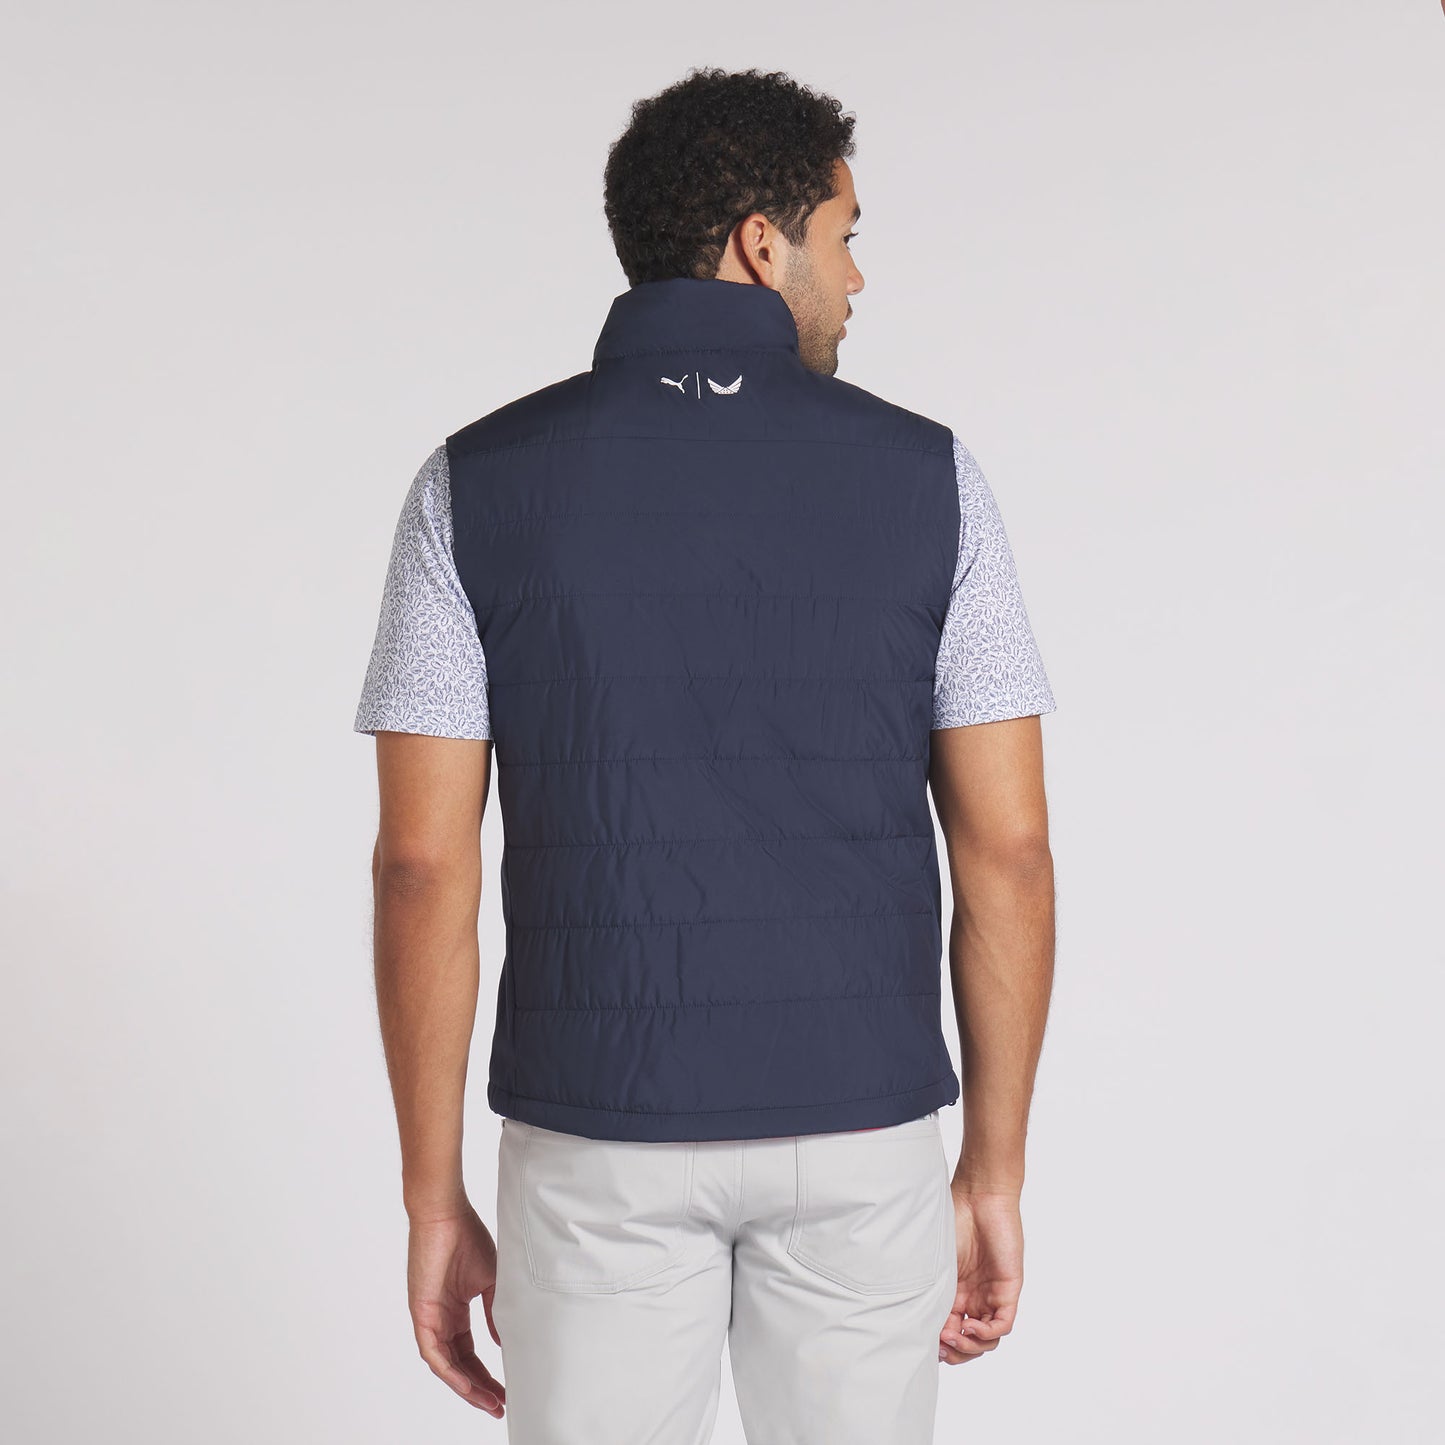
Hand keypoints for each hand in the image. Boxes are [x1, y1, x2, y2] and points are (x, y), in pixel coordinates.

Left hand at [407, 1202, 506, 1416]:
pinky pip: (433, 1353)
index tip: (506, 1389)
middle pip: (459, 1365)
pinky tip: (466, 1385)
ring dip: (466, 1386)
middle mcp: (441, 1318)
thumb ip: (495, 1312)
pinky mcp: (421, 1313)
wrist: (446, 1214)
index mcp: (456, 1309)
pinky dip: (449, 1371)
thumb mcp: (490, 1280)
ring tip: (488, 1402)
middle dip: (478, 1388)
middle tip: (499, 1405)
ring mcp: (429, 1317)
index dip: (486, 1373)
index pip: (470, 1352)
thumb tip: (504, 1342)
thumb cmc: (467, 1236)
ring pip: (445, 1365)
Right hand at [937, 1183, 1023, 1364]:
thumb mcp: (934, 1259)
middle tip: (942, 1348)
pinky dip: (986, 1333)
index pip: (950, 1329)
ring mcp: (991, 1294)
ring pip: (987, 1339)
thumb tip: (909, 1319)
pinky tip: (970, 1325)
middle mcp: (973, 1297)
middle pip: (969, 1342)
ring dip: (970, 1346)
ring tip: (954, 1335)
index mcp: (954, 1291)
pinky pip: (1003, 1324)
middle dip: (956, 1351)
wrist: (979, 1196)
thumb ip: (927, 1287)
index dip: (940, 1343)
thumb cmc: (953, 1218)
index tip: (927, 1344)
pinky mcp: (1008, 1290)